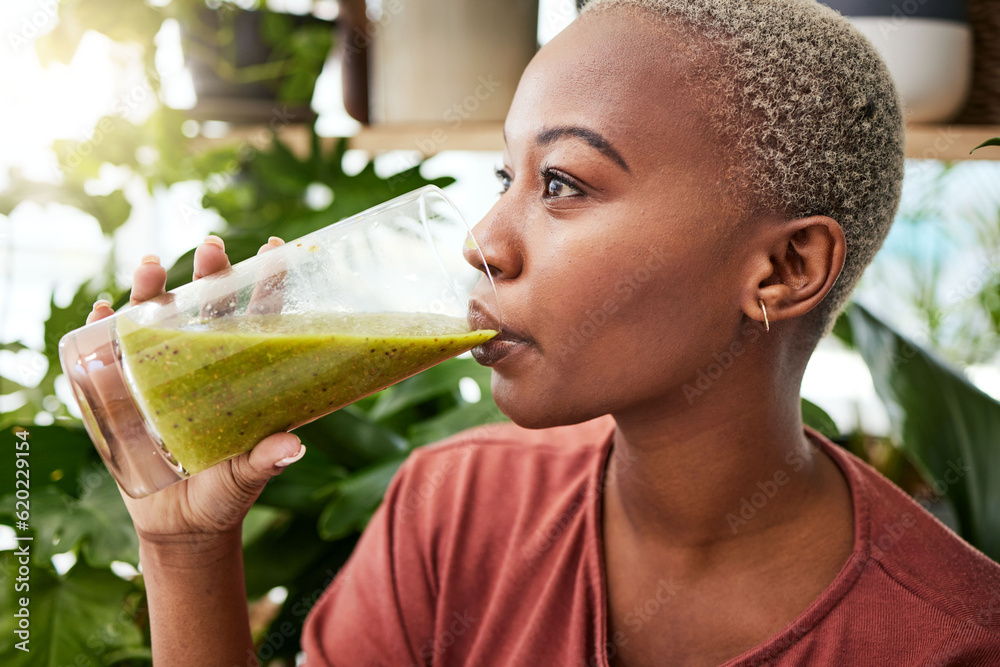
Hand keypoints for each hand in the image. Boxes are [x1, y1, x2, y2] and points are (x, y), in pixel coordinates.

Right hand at [89, 235, 303, 544]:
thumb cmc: (223, 495)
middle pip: (207, 309)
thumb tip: (293, 446)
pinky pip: (109, 354)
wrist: (180, 526)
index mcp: (242, 377)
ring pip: (155, 320)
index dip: (267, 285)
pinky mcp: (124, 394)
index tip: (274, 249)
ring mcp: (160, 376)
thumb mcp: (245, 478)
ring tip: (149, 265)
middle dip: (209, 274)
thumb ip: (265, 461)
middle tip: (211, 249)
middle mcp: (203, 367)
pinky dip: (103, 329)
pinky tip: (103, 310)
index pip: (259, 321)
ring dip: (150, 290)